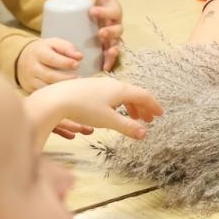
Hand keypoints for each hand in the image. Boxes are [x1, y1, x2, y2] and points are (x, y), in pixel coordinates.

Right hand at [16, 37, 83, 89]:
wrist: (23, 58)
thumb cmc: (44, 50)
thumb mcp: (54, 43)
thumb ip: (67, 48)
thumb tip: (79, 56)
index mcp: (38, 52)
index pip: (51, 59)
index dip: (65, 63)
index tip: (77, 64)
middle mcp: (32, 66)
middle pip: (49, 75)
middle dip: (65, 77)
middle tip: (78, 77)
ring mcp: (29, 79)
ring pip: (45, 87)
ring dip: (61, 87)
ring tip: (73, 85)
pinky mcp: (29, 88)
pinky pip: (42, 93)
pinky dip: (54, 94)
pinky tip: (63, 91)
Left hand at [33, 74, 163, 140]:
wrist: (58, 98)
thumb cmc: (84, 108)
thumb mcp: (108, 120)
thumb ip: (127, 127)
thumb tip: (145, 134)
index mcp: (121, 90)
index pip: (143, 95)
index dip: (153, 105)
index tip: (159, 114)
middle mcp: (113, 84)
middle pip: (134, 94)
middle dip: (143, 107)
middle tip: (149, 119)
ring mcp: (101, 84)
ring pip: (122, 94)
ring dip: (131, 106)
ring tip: (133, 118)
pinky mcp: (91, 87)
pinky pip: (112, 94)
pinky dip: (120, 104)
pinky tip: (114, 111)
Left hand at [89, 0, 123, 70]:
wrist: (102, 20)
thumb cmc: (102, 6)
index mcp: (115, 13)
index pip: (112, 12)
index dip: (104, 12)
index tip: (92, 11)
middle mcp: (117, 27)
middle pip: (117, 30)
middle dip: (109, 32)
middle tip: (100, 32)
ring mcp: (114, 40)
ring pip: (116, 45)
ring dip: (113, 49)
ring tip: (107, 52)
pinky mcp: (109, 50)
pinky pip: (112, 57)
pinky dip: (110, 63)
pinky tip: (105, 68)